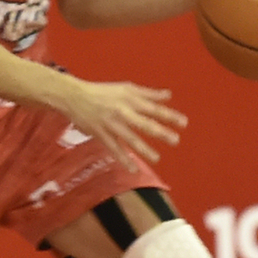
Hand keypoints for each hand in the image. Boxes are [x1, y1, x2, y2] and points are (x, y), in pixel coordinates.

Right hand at [57, 76, 186, 165]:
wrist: (74, 96)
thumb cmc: (102, 92)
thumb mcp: (125, 88)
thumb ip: (148, 93)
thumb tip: (169, 96)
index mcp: (130, 99)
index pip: (153, 108)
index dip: (169, 116)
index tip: (183, 123)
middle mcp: (122, 112)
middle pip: (144, 123)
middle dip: (160, 132)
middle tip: (175, 141)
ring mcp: (111, 124)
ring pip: (129, 138)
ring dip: (143, 149)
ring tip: (156, 158)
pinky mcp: (101, 134)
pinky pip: (114, 148)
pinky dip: (123, 159)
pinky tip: (133, 169)